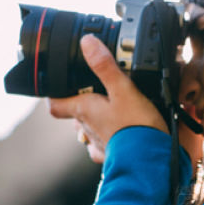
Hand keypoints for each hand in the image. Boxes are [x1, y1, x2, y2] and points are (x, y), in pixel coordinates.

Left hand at [49, 35, 166, 164]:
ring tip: (114, 110)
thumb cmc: (136, 128)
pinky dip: (111, 138)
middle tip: (98, 91)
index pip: (55, 105)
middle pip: (75, 115)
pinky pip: (105, 147)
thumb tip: (87, 42)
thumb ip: (105, 66)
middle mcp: (87, 128)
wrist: (150, 162)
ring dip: (97, 120)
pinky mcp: (113, 156)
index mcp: (84, 110)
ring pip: (89, 130)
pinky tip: (122, 132)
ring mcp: (98, 143)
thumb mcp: (123, 89)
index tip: (57, 86)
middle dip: (83, 103)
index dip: (53, 95)